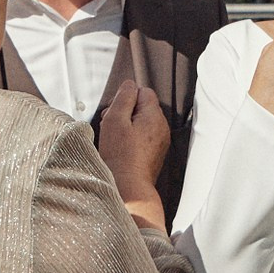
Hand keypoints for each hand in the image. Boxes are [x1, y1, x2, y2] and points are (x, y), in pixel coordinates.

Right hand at [97, 80, 169, 230]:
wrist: (129, 187)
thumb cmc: (120, 155)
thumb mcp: (115, 119)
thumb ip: (123, 98)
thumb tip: (129, 85)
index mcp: (154, 116)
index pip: (143, 91)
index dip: (125, 98)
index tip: (114, 112)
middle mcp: (162, 127)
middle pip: (142, 107)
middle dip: (125, 112)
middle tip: (111, 126)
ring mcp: (160, 141)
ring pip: (142, 123)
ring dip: (127, 127)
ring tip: (115, 140)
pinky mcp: (155, 154)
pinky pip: (143, 138)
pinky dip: (131, 140)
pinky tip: (121, 150)